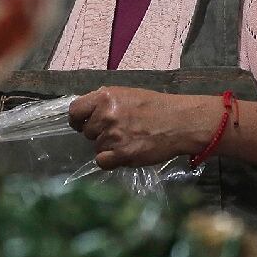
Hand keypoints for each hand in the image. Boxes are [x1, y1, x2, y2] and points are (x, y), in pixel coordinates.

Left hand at [68, 87, 221, 170]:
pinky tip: (124, 154)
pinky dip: (111, 160)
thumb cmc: (156, 106)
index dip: (77, 120)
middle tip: (119, 132)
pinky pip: (102, 162)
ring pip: (97, 147)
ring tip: (129, 140)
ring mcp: (113, 136)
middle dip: (99, 133)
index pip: (74, 110)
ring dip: (108, 147)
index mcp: (104, 97)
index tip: (81, 124)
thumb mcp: (126, 94)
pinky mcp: (123, 154)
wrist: (181, 122)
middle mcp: (106, 115)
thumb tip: (86, 110)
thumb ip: (104, 101)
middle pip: (87, 132)